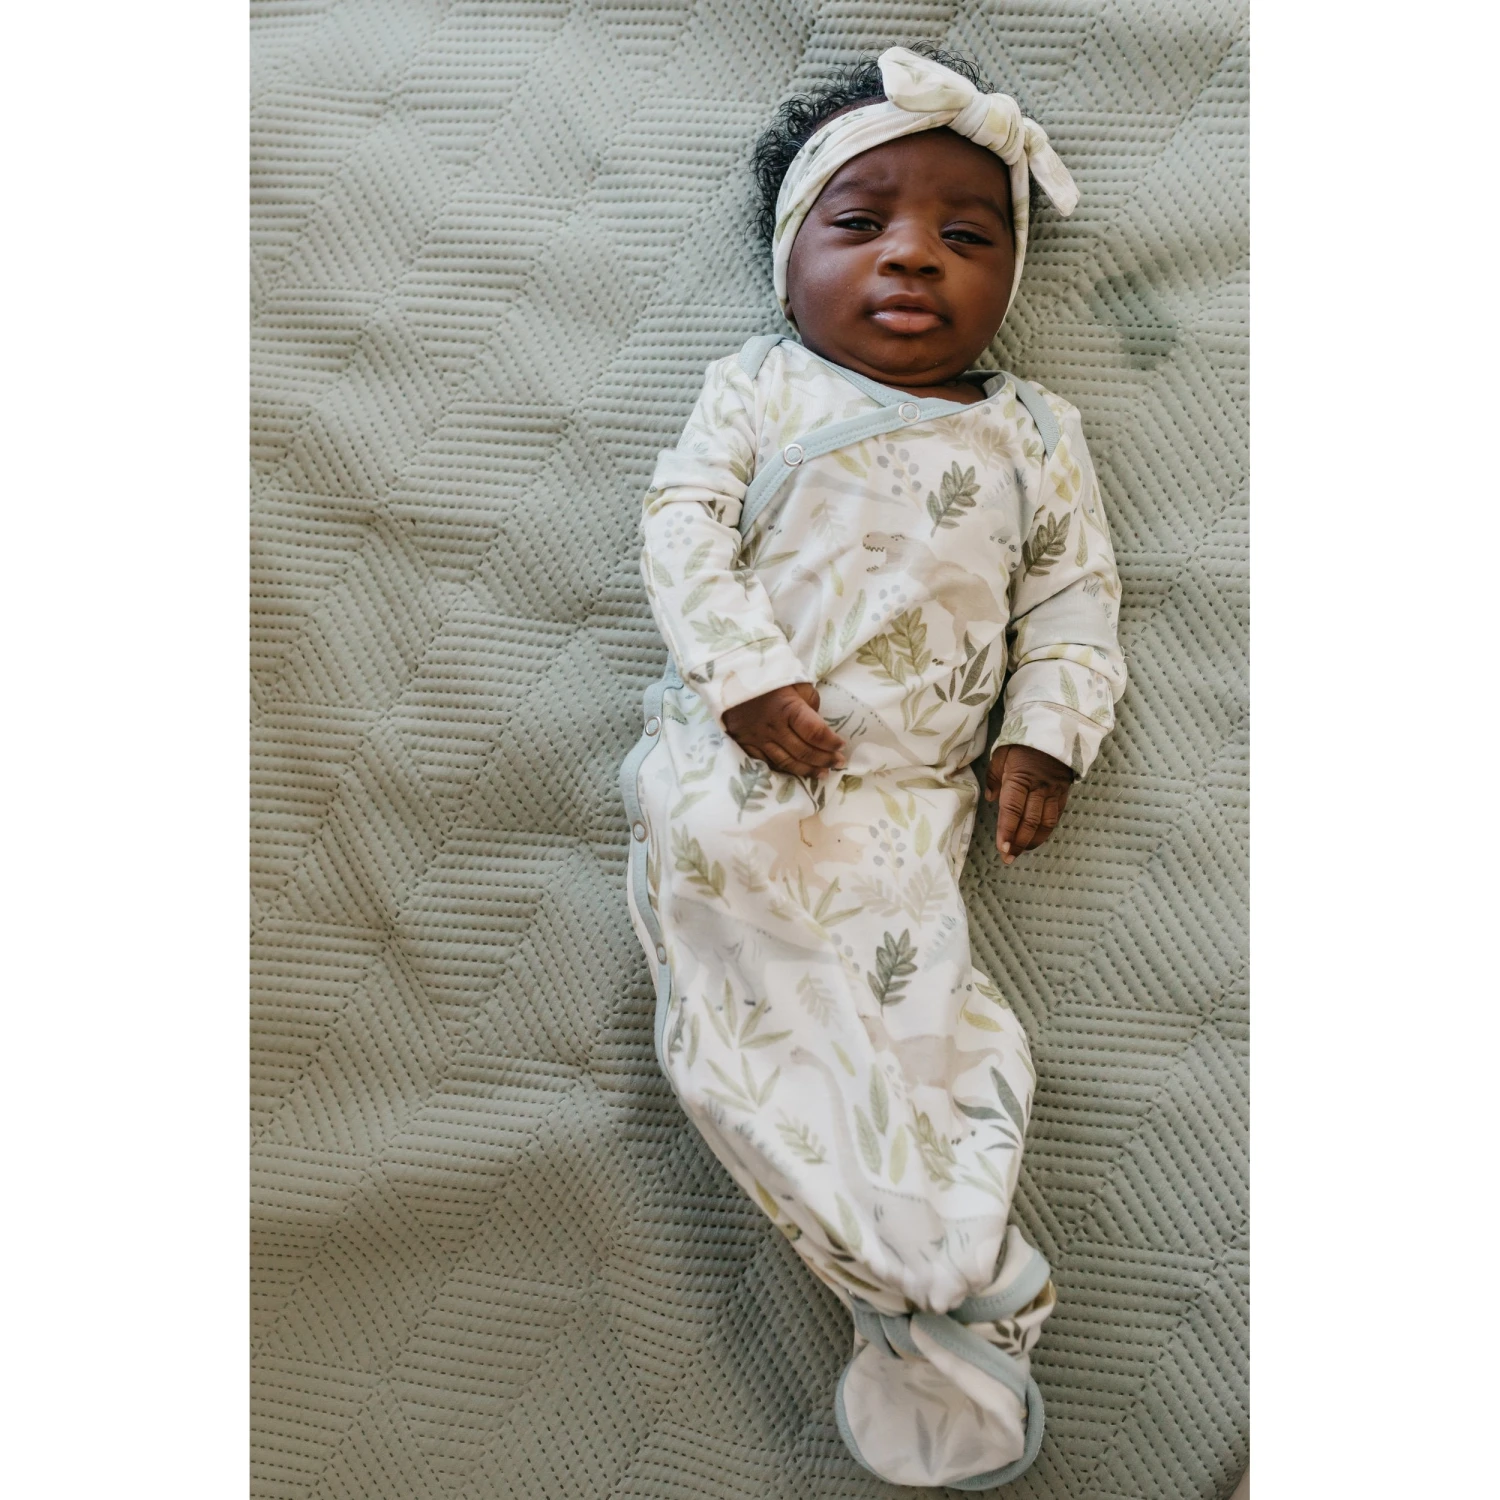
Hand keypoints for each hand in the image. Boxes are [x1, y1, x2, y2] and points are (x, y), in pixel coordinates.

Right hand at [722, 683, 846, 776]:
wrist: (729, 677)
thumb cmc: (768, 677)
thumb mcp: (795, 682)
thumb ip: (810, 703)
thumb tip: (818, 722)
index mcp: (787, 708)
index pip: (815, 732)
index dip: (831, 742)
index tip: (841, 745)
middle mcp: (772, 727)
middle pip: (803, 751)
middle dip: (825, 759)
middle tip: (838, 763)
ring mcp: (757, 738)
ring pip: (787, 762)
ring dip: (808, 770)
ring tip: (823, 774)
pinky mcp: (744, 744)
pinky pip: (767, 764)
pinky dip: (784, 771)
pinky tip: (796, 773)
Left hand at [984, 743, 1072, 864]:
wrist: (1056, 729)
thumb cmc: (1023, 743)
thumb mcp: (1001, 754)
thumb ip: (994, 777)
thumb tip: (991, 799)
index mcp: (1020, 778)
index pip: (1012, 810)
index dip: (1007, 831)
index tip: (1002, 848)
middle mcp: (1039, 788)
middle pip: (1029, 822)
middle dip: (1018, 843)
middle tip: (1008, 857)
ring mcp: (1053, 792)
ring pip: (1045, 823)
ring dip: (1033, 841)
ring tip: (1020, 852)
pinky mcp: (1063, 794)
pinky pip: (1056, 816)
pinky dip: (1046, 831)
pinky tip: (1036, 839)